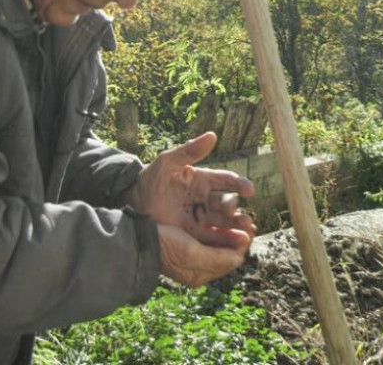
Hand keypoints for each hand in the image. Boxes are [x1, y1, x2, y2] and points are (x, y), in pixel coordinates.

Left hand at [126, 132, 255, 248]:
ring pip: (224, 222)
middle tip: (246, 220)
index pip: (227, 181)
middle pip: (228, 203)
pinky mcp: (194, 233)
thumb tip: (212, 135)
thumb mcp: (168, 162)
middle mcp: (205, 198)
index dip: (240, 184)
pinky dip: (225, 241)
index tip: (250, 190)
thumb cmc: (150, 180)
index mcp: (203, 180)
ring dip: (237, 228)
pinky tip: (235, 247)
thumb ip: (190, 150)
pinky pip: (212, 237)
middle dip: (238, 212)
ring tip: (246, 235)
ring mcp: (201, 216)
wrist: (132, 205)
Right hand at [157, 224, 246, 287]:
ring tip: (239, 216)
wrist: (138, 238)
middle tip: (248, 220)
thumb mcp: (191, 253)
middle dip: (238, 237)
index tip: (249, 229)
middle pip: (227, 252)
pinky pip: (210, 236)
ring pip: (220, 243)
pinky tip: (223, 215)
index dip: (241, 245)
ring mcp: (192, 255)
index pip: (230, 261)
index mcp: (199, 274)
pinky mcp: (186, 242)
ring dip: (230, 229)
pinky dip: (219, 227)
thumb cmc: (163, 245)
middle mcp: (198, 268)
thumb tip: (240, 258)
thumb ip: (217, 258)